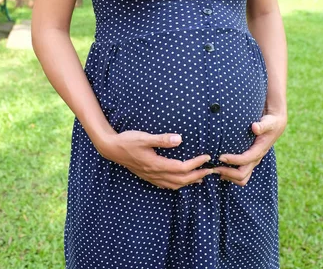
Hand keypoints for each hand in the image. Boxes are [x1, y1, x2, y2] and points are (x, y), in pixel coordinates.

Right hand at [95, 130, 214, 188]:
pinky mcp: (148, 176)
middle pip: (181, 180)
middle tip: (211, 170)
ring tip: (201, 177)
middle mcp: (155, 174)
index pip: (182, 168)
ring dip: (189, 182)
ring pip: (175, 185)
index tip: (207, 157)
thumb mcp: (144, 137)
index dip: (196, 164)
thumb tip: (180, 139)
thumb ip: (162, 139)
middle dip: (198, 175)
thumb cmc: (127, 140)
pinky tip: (181, 180)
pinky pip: (166, 185)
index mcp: (156, 164)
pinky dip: (178, 184)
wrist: (111, 149)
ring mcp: (151, 177)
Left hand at [213, 113, 286, 186]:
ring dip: (228, 176)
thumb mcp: (268, 122)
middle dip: (227, 173)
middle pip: (242, 175)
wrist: (276, 127)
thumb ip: (262, 125)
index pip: (245, 160)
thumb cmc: (270, 124)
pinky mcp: (250, 162)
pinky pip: (241, 174)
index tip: (220, 156)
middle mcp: (256, 159)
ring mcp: (253, 162)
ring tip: (214, 170)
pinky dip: (230, 175)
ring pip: (241, 178)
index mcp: (259, 150)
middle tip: (213, 167)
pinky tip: (220, 167)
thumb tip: (255, 127)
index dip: (232, 160)